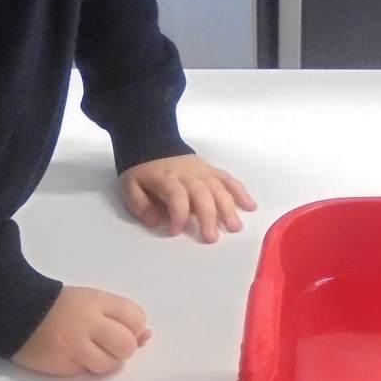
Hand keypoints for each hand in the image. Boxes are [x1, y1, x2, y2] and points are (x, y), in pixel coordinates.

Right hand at [13, 286, 149, 377]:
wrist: (15, 311)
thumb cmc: (58, 306)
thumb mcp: (90, 302)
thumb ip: (118, 318)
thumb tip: (146, 337)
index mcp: (98, 301)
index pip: (136, 318)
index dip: (133, 328)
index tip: (119, 328)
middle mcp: (89, 322)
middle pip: (127, 345)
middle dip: (121, 349)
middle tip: (105, 344)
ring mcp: (75, 344)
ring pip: (109, 364)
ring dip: (103, 361)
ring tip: (86, 351)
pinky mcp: (62, 364)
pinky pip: (87, 372)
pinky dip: (84, 367)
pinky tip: (71, 356)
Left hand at [119, 154, 255, 243]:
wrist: (151, 141)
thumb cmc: (141, 171)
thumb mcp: (130, 187)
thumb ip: (141, 205)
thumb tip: (157, 223)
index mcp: (165, 178)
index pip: (176, 196)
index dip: (177, 215)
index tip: (175, 231)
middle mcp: (187, 174)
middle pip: (202, 193)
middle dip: (208, 216)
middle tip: (212, 238)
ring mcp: (202, 171)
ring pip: (219, 188)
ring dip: (228, 207)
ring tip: (235, 227)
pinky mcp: (211, 170)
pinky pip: (228, 179)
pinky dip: (240, 192)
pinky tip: (250, 206)